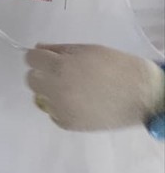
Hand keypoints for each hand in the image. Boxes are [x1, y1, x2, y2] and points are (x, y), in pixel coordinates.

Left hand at [25, 44, 164, 130]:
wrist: (142, 94)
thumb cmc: (115, 66)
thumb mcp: (86, 49)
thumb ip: (58, 49)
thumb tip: (37, 48)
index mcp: (59, 66)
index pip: (30, 59)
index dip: (39, 57)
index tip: (49, 59)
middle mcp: (55, 88)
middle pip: (31, 79)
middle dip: (42, 74)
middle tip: (60, 74)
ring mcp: (61, 108)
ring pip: (40, 97)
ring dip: (51, 91)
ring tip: (73, 89)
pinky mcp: (68, 124)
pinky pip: (53, 113)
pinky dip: (61, 108)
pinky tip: (79, 103)